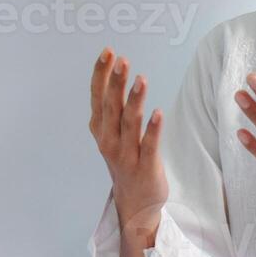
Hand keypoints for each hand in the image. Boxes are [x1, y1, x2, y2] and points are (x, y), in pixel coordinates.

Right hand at [88, 48, 166, 256]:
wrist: (135, 205)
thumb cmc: (125, 162)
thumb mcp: (111, 134)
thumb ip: (111, 108)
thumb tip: (112, 74)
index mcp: (100, 130)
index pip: (97, 96)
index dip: (101, 74)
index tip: (108, 52)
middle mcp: (109, 141)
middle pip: (111, 106)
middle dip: (116, 82)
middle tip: (122, 60)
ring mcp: (126, 155)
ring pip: (129, 123)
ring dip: (134, 101)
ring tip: (141, 79)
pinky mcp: (145, 167)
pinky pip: (149, 145)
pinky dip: (153, 129)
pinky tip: (158, 112)